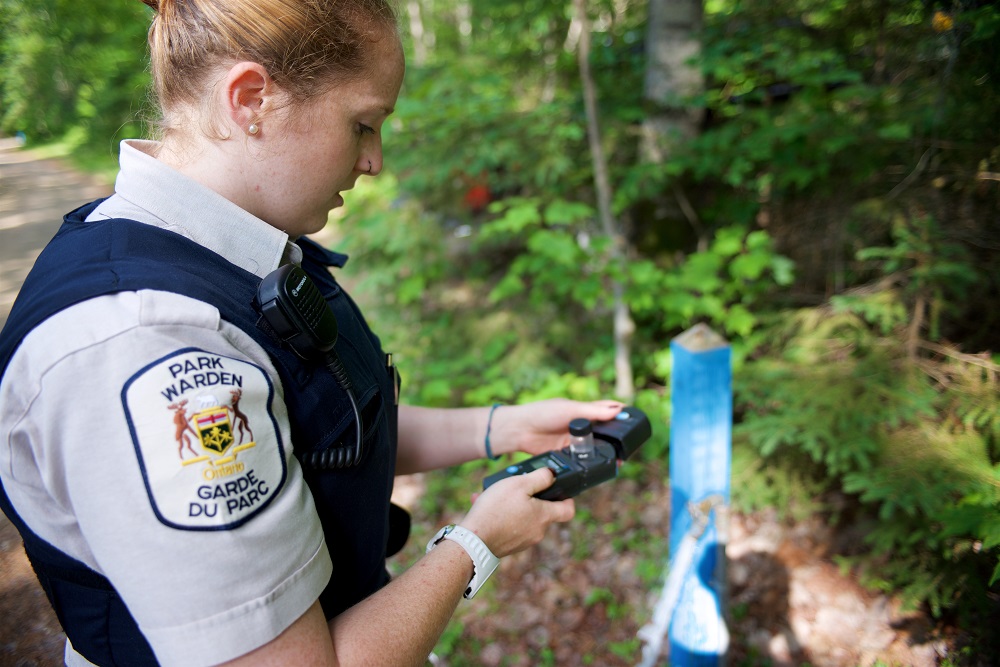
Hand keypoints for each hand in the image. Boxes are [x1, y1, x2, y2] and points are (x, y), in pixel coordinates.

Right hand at [460, 468, 574, 557]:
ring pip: (523, 517)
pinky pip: (509, 525)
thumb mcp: (519, 484)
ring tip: (492, 495)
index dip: (567, 498)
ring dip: (511, 505)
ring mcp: (523, 540)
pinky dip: (500, 515)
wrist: (474, 539)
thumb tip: (552, 475)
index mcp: (544, 516)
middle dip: (529, 497)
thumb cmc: (497, 509)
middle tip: (515, 486)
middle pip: (542, 512)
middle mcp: (538, 531)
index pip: (568, 510)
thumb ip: (540, 478)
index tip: (558, 489)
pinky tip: (483, 504)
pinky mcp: (509, 545)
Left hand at [490, 398, 623, 457]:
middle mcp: (580, 426)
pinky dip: (590, 462)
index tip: (632, 423)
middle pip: (603, 433)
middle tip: (627, 448)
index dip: (619, 417)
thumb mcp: (570, 409)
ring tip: (617, 460)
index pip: (606, 412)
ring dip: (604, 453)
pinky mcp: (566, 453)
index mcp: (582, 411)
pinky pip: (582, 459)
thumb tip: (617, 411)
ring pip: (594, 448)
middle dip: (614, 440)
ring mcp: (573, 441)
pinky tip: (599, 466)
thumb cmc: (543, 413)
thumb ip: (592, 412)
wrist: (520, 430)